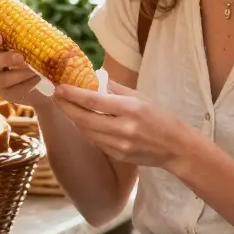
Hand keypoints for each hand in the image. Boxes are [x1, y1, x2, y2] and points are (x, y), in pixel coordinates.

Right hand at [0, 33, 40, 106]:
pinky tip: (38, 79)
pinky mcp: (7, 93)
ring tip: (33, 71)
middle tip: (20, 57)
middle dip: (3, 59)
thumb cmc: (35, 55)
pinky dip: (27, 84)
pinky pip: (14, 90)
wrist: (45, 81)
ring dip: (16, 74)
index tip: (0, 37)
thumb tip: (41, 30)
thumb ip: (32, 38)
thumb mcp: (34, 45)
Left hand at [52, 80, 191, 170]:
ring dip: (74, 119)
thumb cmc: (160, 118)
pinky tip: (83, 121)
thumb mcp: (141, 97)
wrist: (177, 148)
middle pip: (84, 119)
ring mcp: (119, 145)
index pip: (94, 101)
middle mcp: (123, 128)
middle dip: (66, 107)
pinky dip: (87, 130)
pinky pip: (96, 141)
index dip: (73, 94)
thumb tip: (93, 78)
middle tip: (56, 96)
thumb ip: (116, 89)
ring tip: (67, 106)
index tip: (59, 87)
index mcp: (130, 109)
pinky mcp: (118, 155)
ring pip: (87, 131)